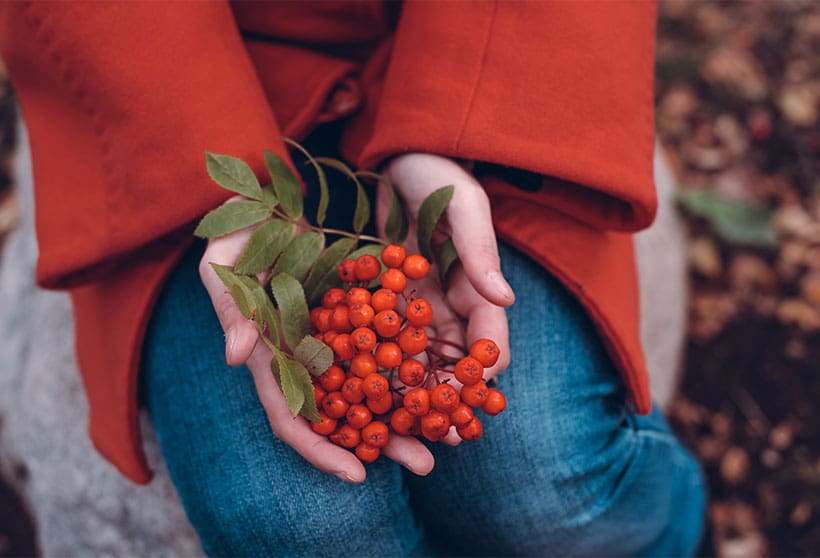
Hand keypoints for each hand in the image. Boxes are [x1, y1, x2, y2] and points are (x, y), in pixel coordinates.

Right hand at [198, 199, 434, 482]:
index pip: (291, 414)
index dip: (319, 448)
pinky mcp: (361, 310)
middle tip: (426, 464)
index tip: (357, 477)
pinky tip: (445, 376)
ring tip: (447, 432)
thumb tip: (235, 357)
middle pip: (342, 411)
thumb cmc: (240, 226)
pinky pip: (389, 342)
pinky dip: (412, 363)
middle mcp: (305, 354)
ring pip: (372, 381)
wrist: (274, 193)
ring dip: (406, 409)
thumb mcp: (226, 259)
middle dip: (380, 440)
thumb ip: (229, 306)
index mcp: (270, 354)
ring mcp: (336, 334)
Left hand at [379, 154, 514, 440]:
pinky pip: (381, 342)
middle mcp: (447, 305)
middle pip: (455, 360)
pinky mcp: (380, 304)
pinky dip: (377, 370)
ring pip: (418, 361)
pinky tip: (362, 396)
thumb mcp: (464, 205)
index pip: (491, 336)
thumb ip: (481, 249)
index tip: (476, 397)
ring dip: (414, 396)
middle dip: (451, 397)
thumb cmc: (436, 175)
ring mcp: (414, 307)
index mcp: (475, 286)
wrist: (394, 158)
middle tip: (443, 436)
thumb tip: (507, 298)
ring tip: (403, 431)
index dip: (487, 369)